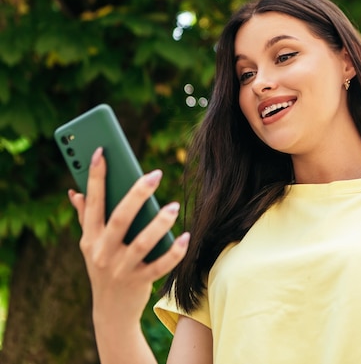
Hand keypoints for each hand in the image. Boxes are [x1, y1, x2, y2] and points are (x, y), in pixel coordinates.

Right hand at [68, 147, 189, 325]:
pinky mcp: (139, 282)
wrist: (110, 310)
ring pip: (141, 243)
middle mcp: (101, 252)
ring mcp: (120, 269)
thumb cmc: (103, 268)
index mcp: (89, 237)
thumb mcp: (90, 245)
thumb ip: (86, 218)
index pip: (93, 202)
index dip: (95, 177)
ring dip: (158, 224)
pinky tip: (185, 236)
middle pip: (119, 219)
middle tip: (155, 174)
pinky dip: (173, 252)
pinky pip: (159, 266)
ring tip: (173, 206)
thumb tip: (75, 191)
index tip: (101, 151)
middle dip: (136, 195)